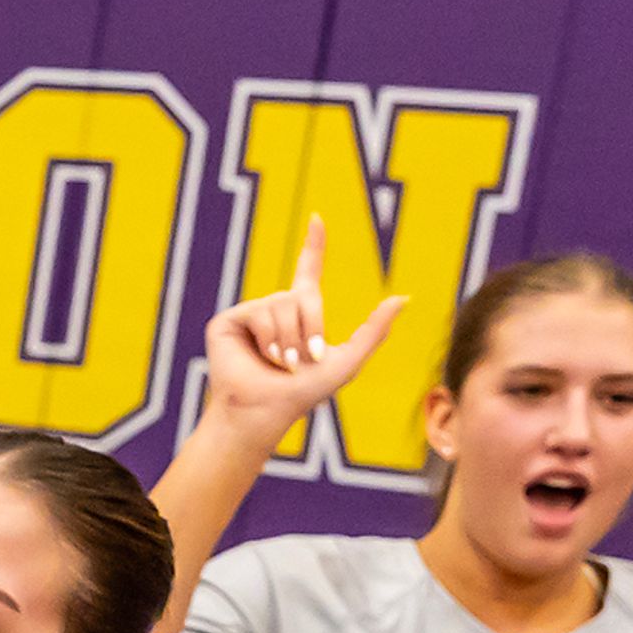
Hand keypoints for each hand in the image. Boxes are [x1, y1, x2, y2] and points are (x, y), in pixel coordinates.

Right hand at [195, 216, 404, 454]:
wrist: (266, 412)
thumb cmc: (303, 394)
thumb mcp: (348, 360)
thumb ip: (375, 329)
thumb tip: (403, 297)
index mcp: (299, 314)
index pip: (309, 271)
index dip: (314, 246)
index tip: (317, 219)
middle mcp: (274, 309)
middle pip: (302, 295)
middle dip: (311, 327)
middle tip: (304, 359)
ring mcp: (250, 314)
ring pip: (281, 304)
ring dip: (289, 339)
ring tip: (282, 363)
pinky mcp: (228, 321)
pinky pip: (259, 312)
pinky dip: (269, 338)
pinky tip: (264, 357)